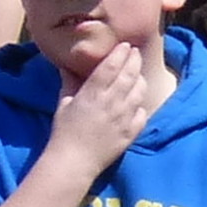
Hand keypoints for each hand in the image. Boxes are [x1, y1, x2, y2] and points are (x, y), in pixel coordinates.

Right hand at [46, 35, 172, 174]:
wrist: (74, 162)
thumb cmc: (64, 132)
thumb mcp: (63, 103)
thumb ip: (69, 83)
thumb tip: (67, 65)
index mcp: (93, 93)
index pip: (111, 66)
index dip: (120, 53)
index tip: (124, 45)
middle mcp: (111, 102)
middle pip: (129, 74)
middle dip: (134, 60)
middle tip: (135, 52)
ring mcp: (123, 118)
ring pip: (139, 91)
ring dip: (140, 79)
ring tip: (137, 74)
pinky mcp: (130, 133)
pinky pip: (142, 113)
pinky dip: (140, 105)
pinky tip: (136, 102)